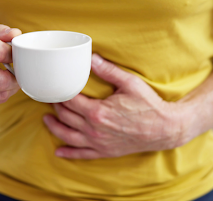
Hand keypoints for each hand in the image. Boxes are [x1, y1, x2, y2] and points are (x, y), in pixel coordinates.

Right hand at [0, 20, 21, 107]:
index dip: (14, 53)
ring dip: (11, 86)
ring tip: (8, 75)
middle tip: (17, 69)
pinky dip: (2, 93)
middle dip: (15, 76)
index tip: (15, 53)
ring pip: (1, 94)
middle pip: (1, 81)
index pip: (0, 52)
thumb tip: (16, 34)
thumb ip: (0, 30)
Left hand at [43, 54, 188, 158]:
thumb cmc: (149, 105)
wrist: (165, 129)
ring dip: (55, 127)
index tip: (54, 86)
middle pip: (66, 117)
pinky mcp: (104, 152)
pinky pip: (82, 154)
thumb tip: (91, 57)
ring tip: (47, 120)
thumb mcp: (129, 83)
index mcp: (98, 112)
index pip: (70, 101)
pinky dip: (68, 153)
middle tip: (51, 98)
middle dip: (56, 106)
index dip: (60, 93)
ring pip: (68, 136)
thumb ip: (108, 70)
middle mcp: (94, 130)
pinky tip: (59, 152)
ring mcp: (98, 143)